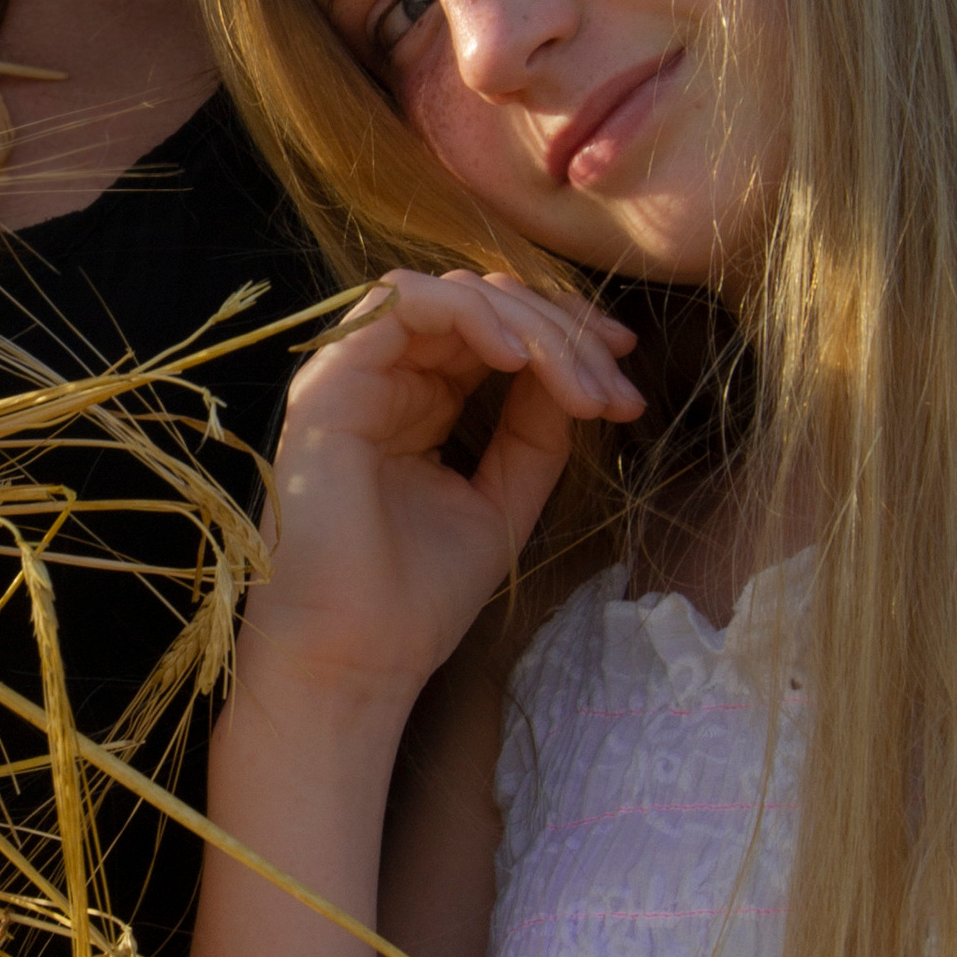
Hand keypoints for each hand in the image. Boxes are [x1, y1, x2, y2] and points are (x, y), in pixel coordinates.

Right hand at [240, 270, 640, 718]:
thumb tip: (582, 368)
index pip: (496, 336)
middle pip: (483, 306)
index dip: (566, 342)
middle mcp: (384, 380)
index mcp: (418, 404)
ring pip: (451, 295)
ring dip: (530, 324)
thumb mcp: (505, 499)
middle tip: (615, 386)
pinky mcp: (329, 382)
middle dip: (563, 333)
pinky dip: (470, 315)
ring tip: (580, 383)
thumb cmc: (417, 599)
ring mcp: (353, 376)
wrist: (356, 661)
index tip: (626, 384)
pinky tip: (517, 360)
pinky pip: (401, 303)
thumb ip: (536, 430)